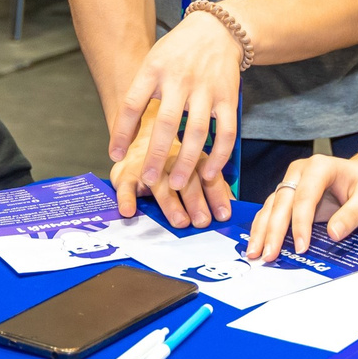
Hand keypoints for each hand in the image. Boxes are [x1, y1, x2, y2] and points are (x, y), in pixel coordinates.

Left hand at [109, 9, 243, 213]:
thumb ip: (139, 95)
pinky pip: (226, 132)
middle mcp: (180, 79)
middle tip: (147, 180)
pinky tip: (208, 173)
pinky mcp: (228, 97)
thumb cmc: (177, 52)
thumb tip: (123, 137)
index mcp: (154, 70)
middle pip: (166, 122)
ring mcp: (206, 89)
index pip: (132, 103)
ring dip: (187, 161)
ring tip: (175, 183)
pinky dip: (219, 155)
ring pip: (197, 131)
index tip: (115, 155)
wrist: (217, 29)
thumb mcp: (152, 62)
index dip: (121, 131)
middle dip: (156, 155)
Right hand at [110, 142, 228, 229]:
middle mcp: (171, 160)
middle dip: (195, 201)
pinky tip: (130, 211)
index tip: (223, 214)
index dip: (217, 195)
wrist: (138, 137)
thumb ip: (213, 187)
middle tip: (202, 221)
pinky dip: (126, 199)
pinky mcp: (125, 174)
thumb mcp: (194, 169)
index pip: (208, 176)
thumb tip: (232, 208)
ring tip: (179, 221)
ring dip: (170, 203)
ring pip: (159, 183)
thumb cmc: (171, 161)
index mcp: (192, 158)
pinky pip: (125, 186)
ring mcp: (148, 166)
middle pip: (185, 179)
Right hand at [242, 155, 357, 263]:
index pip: (305, 196)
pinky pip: (271, 212)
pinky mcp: (287, 196)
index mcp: (320, 166)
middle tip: (269, 254)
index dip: (300, 223)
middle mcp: (300, 172)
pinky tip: (257, 244)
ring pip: (271, 206)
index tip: (301, 247)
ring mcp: (291, 183)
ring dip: (262, 230)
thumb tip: (333, 234)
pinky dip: (263, 228)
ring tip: (255, 253)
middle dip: (274, 230)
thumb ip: (352, 215)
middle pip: (282, 201)